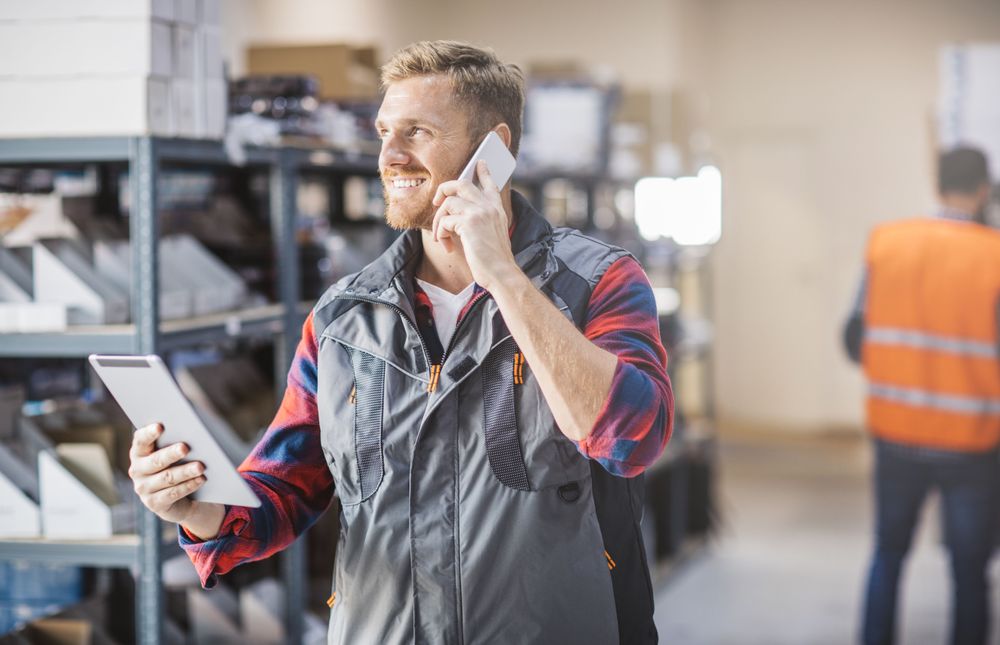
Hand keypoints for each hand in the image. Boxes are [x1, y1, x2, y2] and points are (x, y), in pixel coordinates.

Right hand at [128, 423, 205, 523]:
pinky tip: (201, 479)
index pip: (140, 440)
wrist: (181, 499)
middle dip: (171, 454)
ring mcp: (143, 488)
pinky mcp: (154, 503)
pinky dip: (188, 486)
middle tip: (185, 447)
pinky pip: (173, 493)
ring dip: (185, 471)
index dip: (149, 433)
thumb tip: (195, 428)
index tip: (160, 426)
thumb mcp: (174, 454)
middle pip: (156, 460)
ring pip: (167, 478)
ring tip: (201, 466)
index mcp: (139, 453)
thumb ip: (176, 440)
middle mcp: (137, 470)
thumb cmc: (178, 466)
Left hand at [431, 160, 519, 290]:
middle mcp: (489, 207)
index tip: (480, 162)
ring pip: (448, 203)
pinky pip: (445, 221)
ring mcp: (479, 212)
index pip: (490, 184)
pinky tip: (446, 247)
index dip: (484, 172)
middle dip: (444, 189)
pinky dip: (440, 234)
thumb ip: (481, 221)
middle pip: (462, 184)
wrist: (502, 273)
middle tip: (437, 201)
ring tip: (440, 237)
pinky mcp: (469, 223)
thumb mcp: (493, 235)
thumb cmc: (495, 260)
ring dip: (438, 221)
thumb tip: (457, 217)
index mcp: (497, 209)